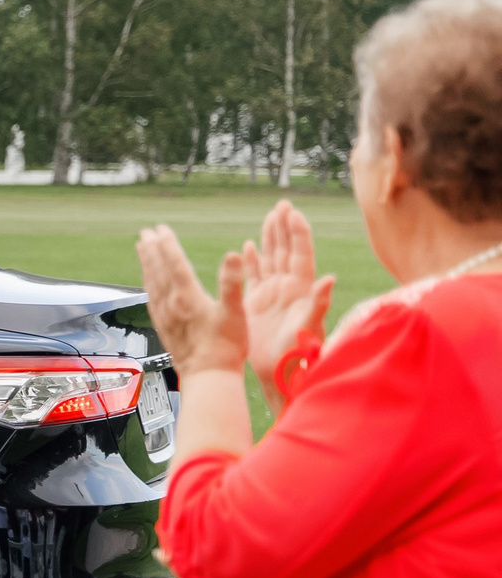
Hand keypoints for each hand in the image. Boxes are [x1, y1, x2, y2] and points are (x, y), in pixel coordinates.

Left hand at [136, 225, 245, 376]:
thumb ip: (232, 283)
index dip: (167, 244)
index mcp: (188, 298)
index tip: (161, 229)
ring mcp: (165, 317)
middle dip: (151, 250)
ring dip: (147, 264)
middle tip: (146, 232)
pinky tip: (148, 282)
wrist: (209, 378)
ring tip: (142, 249)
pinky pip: (152, 299)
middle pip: (158, 270)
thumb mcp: (235, 313)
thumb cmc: (226, 349)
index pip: (174, 264)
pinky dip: (148, 284)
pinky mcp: (163, 327)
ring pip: (151, 283)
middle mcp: (171, 305)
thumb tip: (233, 255)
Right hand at [239, 199, 334, 405]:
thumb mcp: (308, 328)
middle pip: (286, 250)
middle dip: (284, 227)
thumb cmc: (298, 354)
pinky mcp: (257, 303)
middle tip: (283, 205)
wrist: (280, 372)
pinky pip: (254, 275)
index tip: (293, 213)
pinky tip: (247, 246)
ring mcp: (273, 294)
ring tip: (269, 217)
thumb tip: (329, 279)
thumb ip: (318, 304)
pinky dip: (251, 260)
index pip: (300, 255)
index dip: (297, 234)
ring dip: (269, 238)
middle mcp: (288, 288)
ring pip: (271, 258)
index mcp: (300, 290)